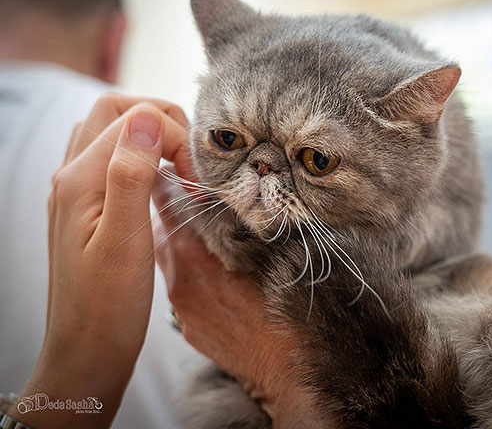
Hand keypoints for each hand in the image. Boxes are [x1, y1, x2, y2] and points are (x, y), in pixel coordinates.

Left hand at [8, 94, 190, 428]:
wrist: (85, 350)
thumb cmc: (108, 306)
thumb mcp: (126, 241)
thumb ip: (130, 174)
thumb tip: (147, 117)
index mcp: (79, 180)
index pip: (133, 119)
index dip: (174, 137)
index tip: (195, 177)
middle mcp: (70, 176)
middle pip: (113, 110)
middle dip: (160, 121)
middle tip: (188, 160)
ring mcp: (74, 190)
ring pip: (109, 130)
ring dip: (148, 135)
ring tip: (177, 167)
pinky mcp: (85, 205)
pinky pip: (108, 157)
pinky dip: (137, 154)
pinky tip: (156, 183)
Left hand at [152, 169, 331, 427]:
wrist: (288, 367)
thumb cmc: (286, 306)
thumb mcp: (273, 248)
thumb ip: (244, 217)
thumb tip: (242, 192)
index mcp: (194, 253)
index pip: (166, 201)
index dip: (171, 177)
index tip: (179, 162)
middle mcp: (179, 277)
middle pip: (163, 229)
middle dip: (176, 209)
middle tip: (195, 193)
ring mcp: (181, 305)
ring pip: (171, 259)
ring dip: (184, 242)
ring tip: (208, 233)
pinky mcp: (188, 325)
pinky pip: (182, 287)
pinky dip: (192, 272)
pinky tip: (216, 272)